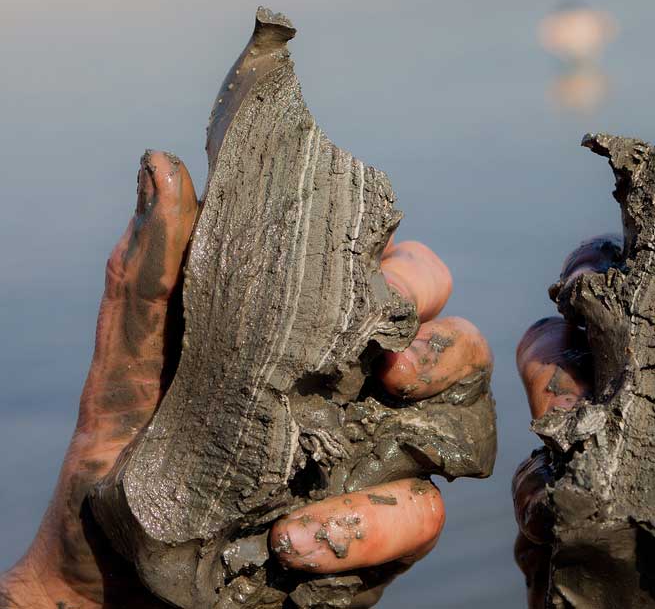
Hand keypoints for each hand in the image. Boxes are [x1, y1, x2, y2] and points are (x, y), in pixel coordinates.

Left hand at [0, 150, 490, 607]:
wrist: (113, 580)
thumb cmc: (125, 459)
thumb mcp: (129, 367)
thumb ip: (152, 278)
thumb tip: (163, 166)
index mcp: (323, 336)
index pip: (396, 277)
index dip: (406, 268)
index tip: (375, 274)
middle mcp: (368, 391)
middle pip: (455, 342)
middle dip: (440, 341)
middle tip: (393, 363)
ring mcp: (383, 459)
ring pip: (461, 421)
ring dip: (429, 418)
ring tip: (359, 431)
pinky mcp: (382, 532)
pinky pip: (418, 518)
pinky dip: (372, 525)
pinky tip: (295, 538)